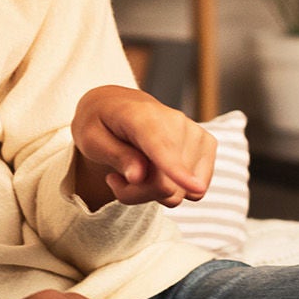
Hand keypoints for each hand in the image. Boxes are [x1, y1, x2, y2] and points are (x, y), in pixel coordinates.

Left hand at [70, 85, 214, 208]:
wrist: (117, 105)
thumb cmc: (100, 124)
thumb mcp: (90, 140)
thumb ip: (116, 156)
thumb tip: (139, 177)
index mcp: (142, 115)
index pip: (160, 147)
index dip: (176, 170)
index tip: (196, 188)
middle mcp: (176, 121)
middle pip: (164, 185)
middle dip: (136, 193)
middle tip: (115, 178)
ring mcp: (196, 133)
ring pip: (179, 192)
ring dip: (152, 192)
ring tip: (134, 171)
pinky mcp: (207, 145)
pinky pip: (194, 192)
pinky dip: (174, 189)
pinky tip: (156, 172)